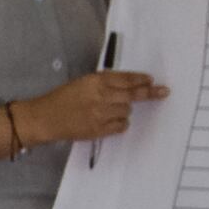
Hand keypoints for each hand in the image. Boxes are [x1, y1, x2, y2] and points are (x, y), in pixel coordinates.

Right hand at [0, 67, 165, 158]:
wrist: (45, 118)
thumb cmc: (63, 98)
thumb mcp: (83, 82)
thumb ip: (104, 82)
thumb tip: (129, 85)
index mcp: (96, 81)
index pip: (126, 79)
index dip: (141, 79)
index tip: (151, 80)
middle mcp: (101, 96)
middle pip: (133, 95)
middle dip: (149, 93)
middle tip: (163, 92)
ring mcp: (101, 114)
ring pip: (127, 111)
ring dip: (124, 110)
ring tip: (109, 110)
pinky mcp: (99, 130)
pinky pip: (121, 126)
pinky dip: (120, 123)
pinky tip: (109, 120)